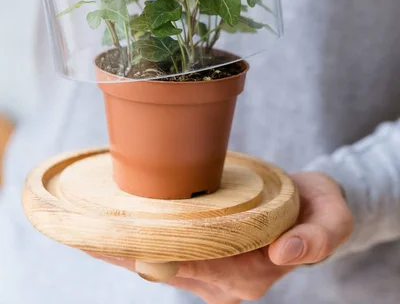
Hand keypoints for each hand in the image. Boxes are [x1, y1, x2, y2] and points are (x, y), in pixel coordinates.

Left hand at [87, 172, 352, 302]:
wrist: (309, 204)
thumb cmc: (318, 209)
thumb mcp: (332, 219)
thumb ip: (316, 238)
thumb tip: (284, 253)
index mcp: (248, 274)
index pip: (194, 266)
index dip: (157, 254)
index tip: (120, 241)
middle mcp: (222, 279)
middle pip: (165, 265)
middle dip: (124, 251)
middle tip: (84, 230)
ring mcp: (210, 269)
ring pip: (157, 260)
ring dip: (121, 246)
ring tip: (83, 227)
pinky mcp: (203, 251)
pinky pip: (163, 248)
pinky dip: (133, 239)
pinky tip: (106, 226)